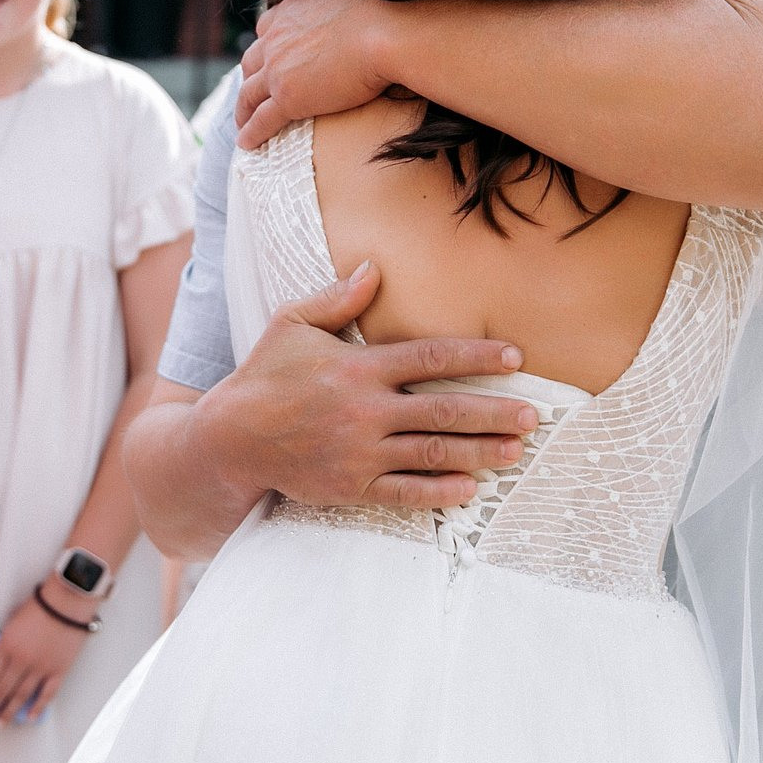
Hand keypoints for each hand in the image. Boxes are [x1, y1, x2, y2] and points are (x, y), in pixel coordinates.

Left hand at [0, 595, 88, 724]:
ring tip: (0, 723)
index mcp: (6, 646)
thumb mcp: (11, 621)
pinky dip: (38, 708)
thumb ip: (3, 643)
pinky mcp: (59, 670)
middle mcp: (21, 660)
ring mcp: (40, 667)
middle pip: (1, 690)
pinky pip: (47, 694)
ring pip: (21, 696)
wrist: (67, 601)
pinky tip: (30, 718)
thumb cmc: (39, 606)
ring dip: (9, 712)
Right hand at [196, 263, 538, 510]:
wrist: (229, 439)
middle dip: (494, 412)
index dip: (477, 356)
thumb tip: (374, 269)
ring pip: (433, 454)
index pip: (431, 358)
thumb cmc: (264, 375)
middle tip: (534, 415)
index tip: (515, 356)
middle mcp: (365, 411)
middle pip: (444, 411)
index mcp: (357, 367)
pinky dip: (440, 493)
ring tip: (516, 451)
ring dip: (480, 453)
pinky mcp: (351, 486)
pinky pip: (405, 493)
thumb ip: (338, 300)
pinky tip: (471, 489)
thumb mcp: (292, 324)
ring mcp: (359, 453)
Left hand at [236, 0, 389, 149]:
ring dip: (243, 109)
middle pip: (251, 63)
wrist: (385, 31)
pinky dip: (251, 132)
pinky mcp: (288, 99)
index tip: (270, 57)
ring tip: (243, 122)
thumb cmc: (376, 7)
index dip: (266, 46)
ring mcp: (278, 71)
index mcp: (287, 13)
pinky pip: (262, 120)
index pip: (266, 29)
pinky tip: (247, 144)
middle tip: (251, 93)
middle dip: (249, 78)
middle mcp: (275, 40)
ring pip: (249, 94)